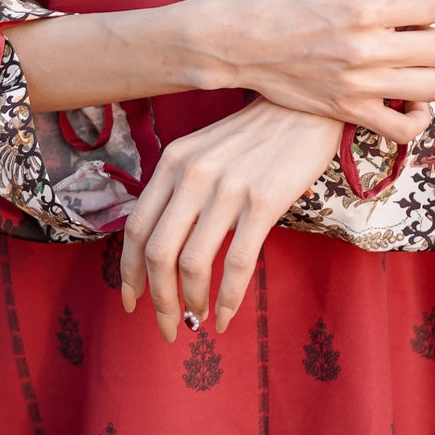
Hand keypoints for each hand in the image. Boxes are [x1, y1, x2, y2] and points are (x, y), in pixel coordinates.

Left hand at [120, 99, 340, 340]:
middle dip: (158, 299)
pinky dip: (227, 298)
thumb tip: (163, 247)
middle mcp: (193, 174)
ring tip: (198, 319)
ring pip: (192, 263)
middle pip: (158, 252)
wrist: (305, 107)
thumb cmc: (256, 135)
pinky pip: (236, 263)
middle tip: (168, 327)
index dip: (129, 272)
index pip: (137, 227)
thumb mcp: (205, 150)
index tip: (131, 301)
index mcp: (173, 161)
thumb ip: (181, 187)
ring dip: (191, 303)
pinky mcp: (263, 202)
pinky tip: (226, 316)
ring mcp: (227, 188)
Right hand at [203, 0, 434, 140]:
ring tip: (407, 62)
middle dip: (430, 35)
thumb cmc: (281, 0)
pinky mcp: (347, 112)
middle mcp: (364, 48)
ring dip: (427, 72)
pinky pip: (403, 130)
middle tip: (408, 32)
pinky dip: (416, 118)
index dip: (422, 3)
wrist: (234, 41)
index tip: (404, 5)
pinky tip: (408, 100)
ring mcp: (357, 85)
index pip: (430, 6)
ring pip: (431, 86)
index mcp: (362, 7)